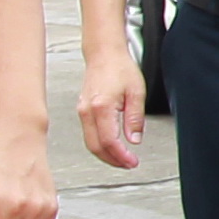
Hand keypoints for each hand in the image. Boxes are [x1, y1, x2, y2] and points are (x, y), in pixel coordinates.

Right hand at [78, 45, 147, 170]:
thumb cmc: (120, 68)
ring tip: (122, 159)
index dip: (121, 156)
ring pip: (90, 142)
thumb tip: (134, 140)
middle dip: (112, 160)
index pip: (108, 140)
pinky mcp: (82, 110)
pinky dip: (100, 144)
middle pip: (95, 146)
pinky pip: (88, 134)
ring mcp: (82, 111)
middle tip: (129, 164)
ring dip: (105, 155)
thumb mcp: (136, 92)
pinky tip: (112, 147)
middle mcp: (87, 111)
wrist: (104, 54)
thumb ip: (135, 118)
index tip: (132, 162)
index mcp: (101, 106)